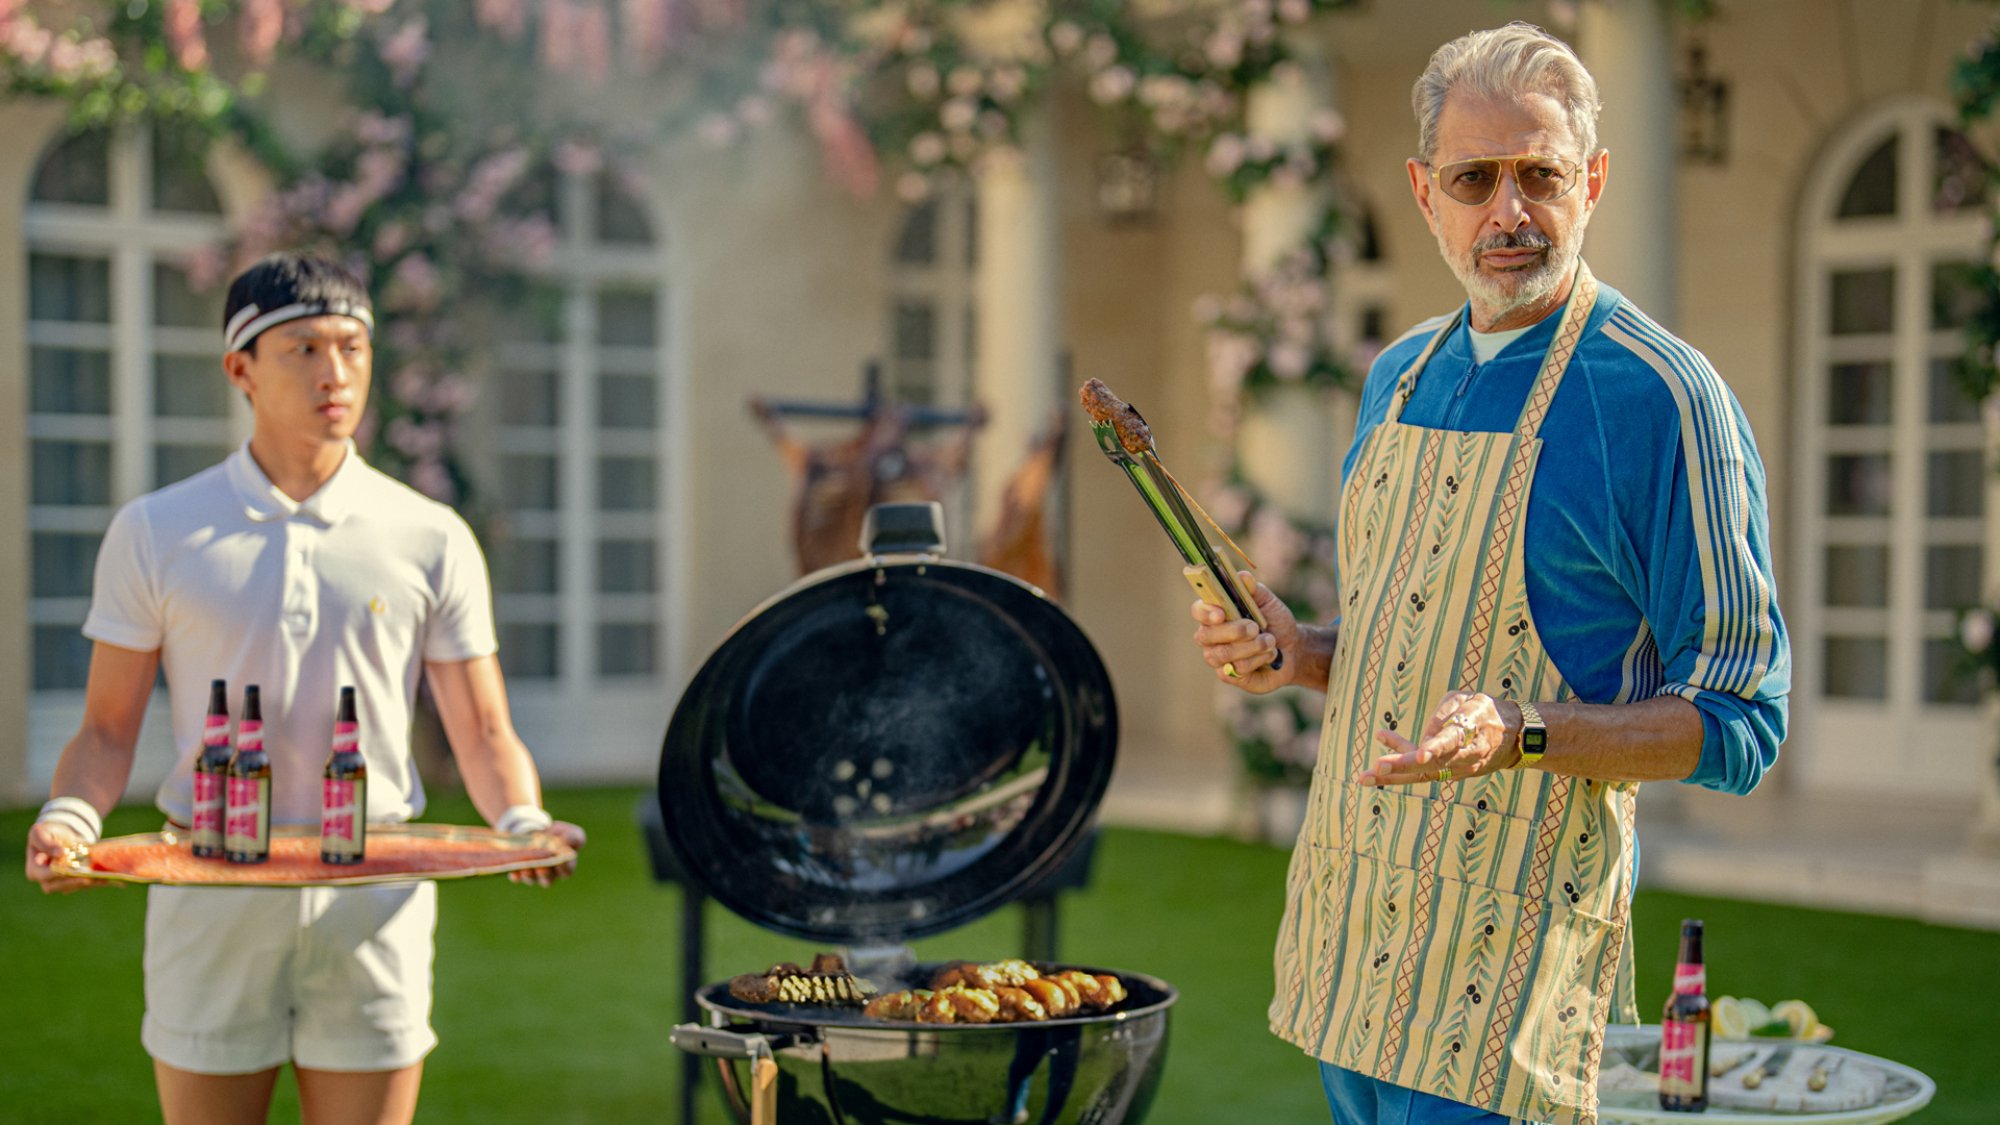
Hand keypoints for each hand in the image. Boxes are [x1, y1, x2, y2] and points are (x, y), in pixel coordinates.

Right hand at [24, 821, 101, 894]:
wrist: (61, 835)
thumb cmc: (47, 833)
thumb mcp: (40, 833)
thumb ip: (46, 843)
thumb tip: (60, 853)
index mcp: (35, 870)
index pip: (44, 875)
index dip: (55, 873)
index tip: (67, 869)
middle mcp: (47, 880)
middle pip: (60, 885)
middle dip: (74, 881)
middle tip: (88, 877)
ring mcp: (63, 882)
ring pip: (76, 886)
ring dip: (91, 883)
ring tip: (103, 877)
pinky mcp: (77, 881)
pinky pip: (88, 884)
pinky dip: (99, 881)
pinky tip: (111, 878)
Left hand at [510, 820, 586, 886]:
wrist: (539, 832)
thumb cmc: (559, 835)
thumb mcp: (571, 833)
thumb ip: (574, 837)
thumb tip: (565, 841)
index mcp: (565, 867)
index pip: (566, 872)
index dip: (564, 868)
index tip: (561, 861)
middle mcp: (549, 875)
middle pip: (547, 880)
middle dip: (544, 874)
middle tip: (542, 868)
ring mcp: (533, 875)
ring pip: (531, 879)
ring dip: (528, 874)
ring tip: (526, 867)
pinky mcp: (519, 870)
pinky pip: (517, 877)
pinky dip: (515, 875)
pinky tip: (514, 871)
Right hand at [1190, 571, 1297, 693]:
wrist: (1293, 649)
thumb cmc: (1275, 622)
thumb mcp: (1269, 602)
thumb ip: (1254, 590)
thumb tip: (1242, 577)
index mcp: (1215, 614)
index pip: (1198, 611)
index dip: (1206, 613)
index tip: (1221, 614)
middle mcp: (1211, 636)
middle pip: (1205, 636)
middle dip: (1234, 631)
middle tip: (1256, 627)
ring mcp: (1217, 657)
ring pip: (1222, 654)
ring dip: (1251, 647)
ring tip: (1270, 641)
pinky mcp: (1228, 675)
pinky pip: (1235, 670)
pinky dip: (1257, 661)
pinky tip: (1269, 656)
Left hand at [1360, 690, 1521, 786]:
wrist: (1515, 737)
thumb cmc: (1488, 712)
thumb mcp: (1472, 700)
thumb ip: (1447, 712)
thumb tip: (1425, 735)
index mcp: (1473, 736)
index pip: (1452, 743)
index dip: (1436, 748)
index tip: (1421, 754)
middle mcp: (1464, 758)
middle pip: (1431, 766)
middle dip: (1402, 767)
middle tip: (1376, 768)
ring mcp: (1456, 770)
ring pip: (1422, 775)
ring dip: (1394, 775)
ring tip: (1364, 777)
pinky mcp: (1449, 773)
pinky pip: (1422, 770)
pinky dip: (1401, 757)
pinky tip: (1381, 735)